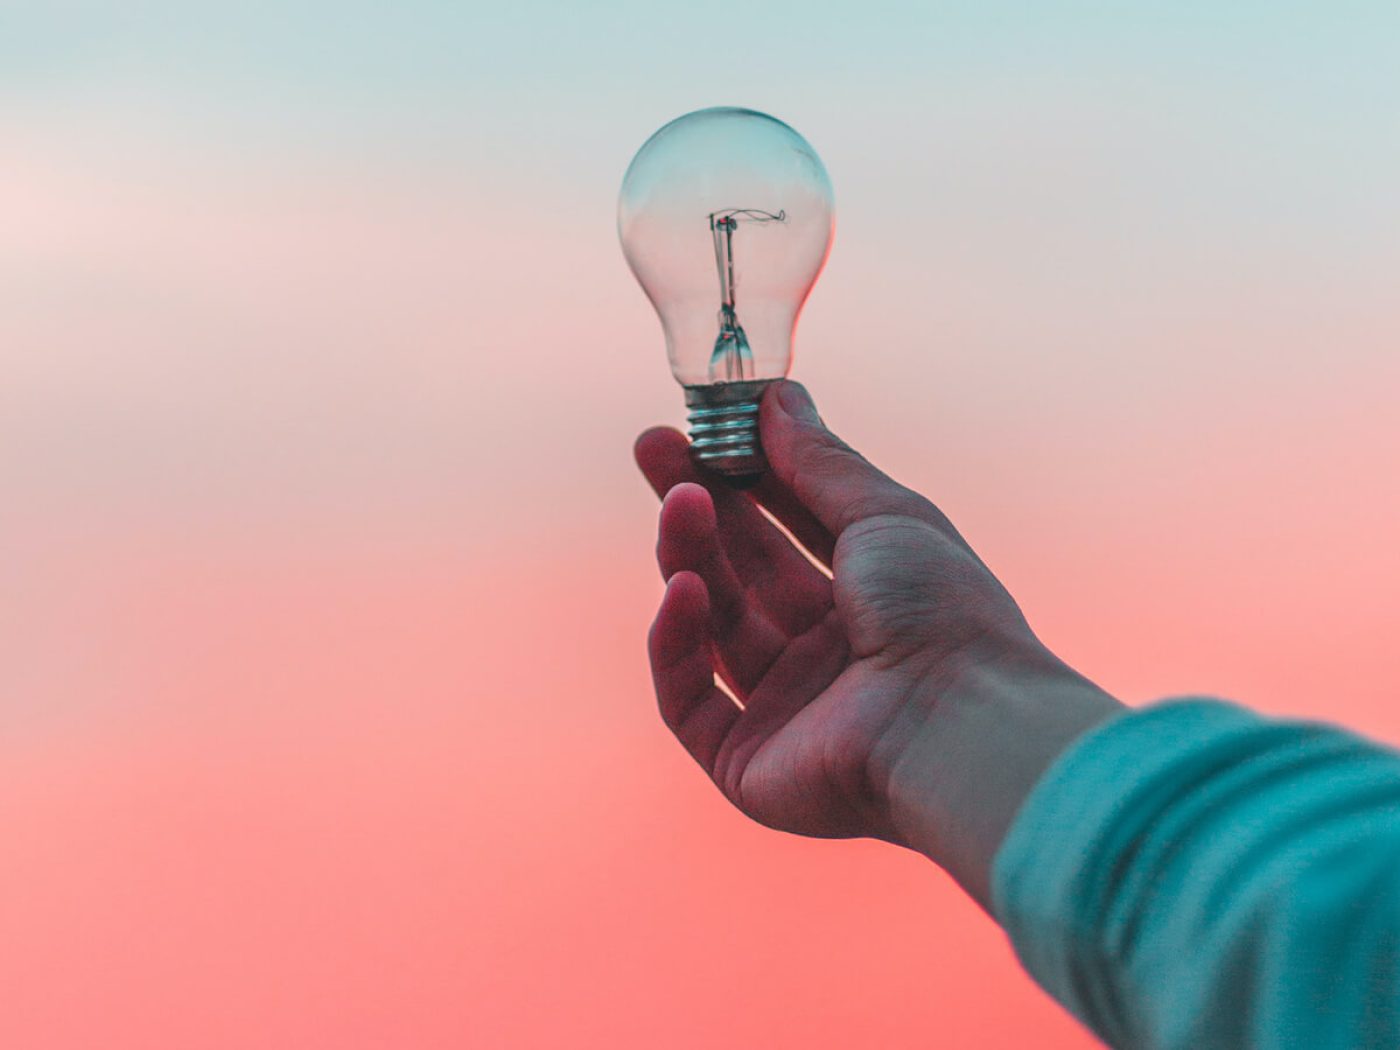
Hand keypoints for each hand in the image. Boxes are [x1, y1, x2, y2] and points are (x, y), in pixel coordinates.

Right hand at [637, 381, 1119, 906]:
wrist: (957, 725)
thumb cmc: (941, 612)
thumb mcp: (884, 514)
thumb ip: (819, 461)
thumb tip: (777, 395)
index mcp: (869, 599)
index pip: (788, 527)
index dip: (742, 476)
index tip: (699, 425)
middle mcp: (826, 655)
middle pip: (741, 571)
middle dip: (697, 506)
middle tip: (652, 447)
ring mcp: (786, 711)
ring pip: (714, 626)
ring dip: (690, 558)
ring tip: (680, 502)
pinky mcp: (747, 765)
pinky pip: (689, 701)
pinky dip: (677, 645)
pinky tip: (682, 590)